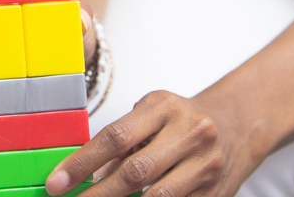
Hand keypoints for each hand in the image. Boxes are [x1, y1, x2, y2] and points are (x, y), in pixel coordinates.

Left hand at [45, 90, 252, 196]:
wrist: (236, 125)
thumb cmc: (180, 119)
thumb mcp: (151, 114)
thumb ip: (123, 141)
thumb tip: (85, 175)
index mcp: (164, 106)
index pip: (115, 137)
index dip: (82, 163)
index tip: (58, 182)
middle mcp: (189, 133)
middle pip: (135, 171)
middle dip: (97, 194)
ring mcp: (206, 167)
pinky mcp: (217, 194)